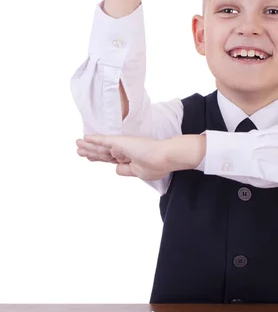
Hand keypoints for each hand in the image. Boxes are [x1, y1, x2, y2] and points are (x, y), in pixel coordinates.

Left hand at [76, 134, 206, 179]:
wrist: (165, 157)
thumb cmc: (157, 165)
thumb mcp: (139, 173)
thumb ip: (126, 171)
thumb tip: (115, 170)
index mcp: (129, 160)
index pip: (110, 159)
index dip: (100, 158)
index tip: (91, 158)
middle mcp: (123, 151)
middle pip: (103, 152)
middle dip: (91, 152)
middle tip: (79, 150)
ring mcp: (121, 146)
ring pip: (100, 147)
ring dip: (88, 147)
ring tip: (77, 145)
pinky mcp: (120, 142)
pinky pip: (103, 140)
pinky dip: (94, 139)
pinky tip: (85, 138)